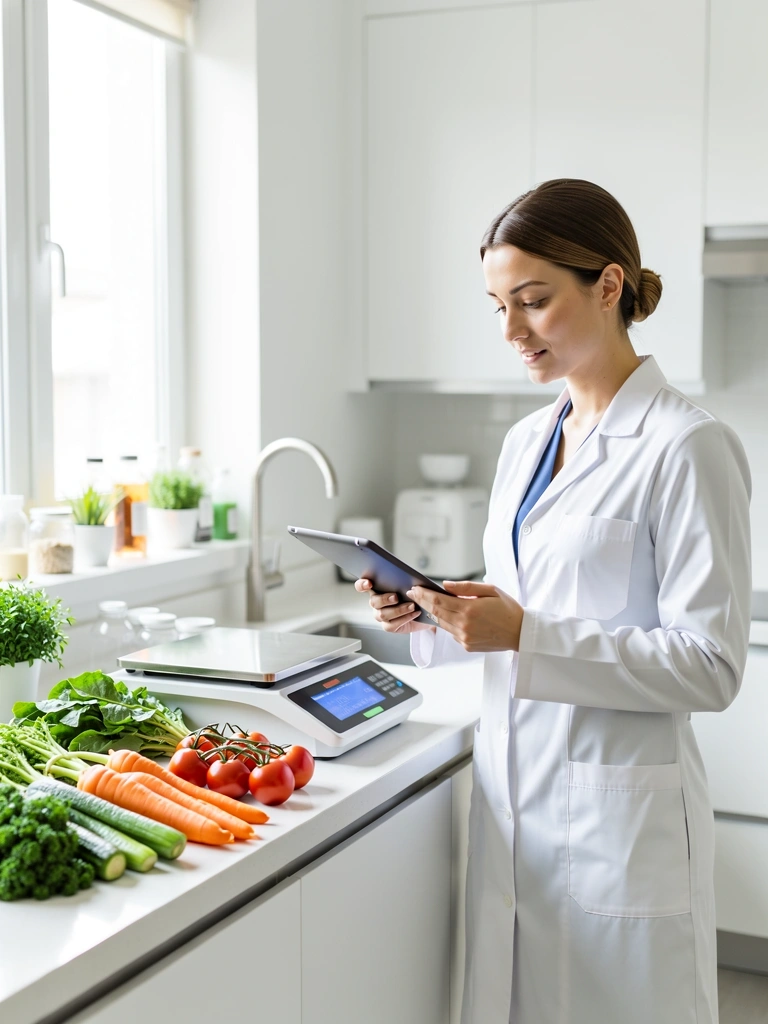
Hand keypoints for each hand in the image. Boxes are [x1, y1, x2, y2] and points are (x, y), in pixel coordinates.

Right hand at [354, 578, 434, 634]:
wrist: (425, 611)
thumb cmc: (415, 595)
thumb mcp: (412, 585)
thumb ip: (407, 582)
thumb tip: (410, 584)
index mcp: (377, 589)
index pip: (361, 586)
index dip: (362, 585)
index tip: (369, 583)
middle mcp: (376, 603)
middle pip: (373, 601)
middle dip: (384, 599)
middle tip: (396, 597)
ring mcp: (381, 615)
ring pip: (382, 614)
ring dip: (398, 610)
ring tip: (412, 606)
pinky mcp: (388, 626)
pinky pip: (391, 624)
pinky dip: (404, 618)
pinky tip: (414, 613)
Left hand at [407, 581, 523, 652]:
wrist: (520, 633)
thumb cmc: (508, 609)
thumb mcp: (490, 590)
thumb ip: (465, 587)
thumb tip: (445, 585)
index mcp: (470, 609)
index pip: (438, 600)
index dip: (424, 594)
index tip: (415, 588)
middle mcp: (464, 625)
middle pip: (435, 612)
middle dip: (423, 601)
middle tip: (413, 593)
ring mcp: (464, 638)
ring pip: (441, 623)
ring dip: (432, 612)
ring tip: (426, 602)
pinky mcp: (467, 645)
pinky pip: (451, 632)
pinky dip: (447, 623)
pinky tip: (447, 615)